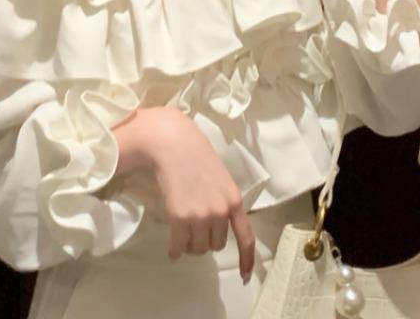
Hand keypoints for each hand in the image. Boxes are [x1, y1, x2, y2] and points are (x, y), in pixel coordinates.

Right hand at [118, 106, 255, 283]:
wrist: (174, 144)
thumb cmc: (198, 157)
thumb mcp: (221, 179)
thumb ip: (224, 202)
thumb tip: (220, 226)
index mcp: (234, 200)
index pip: (246, 236)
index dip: (246, 259)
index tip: (244, 275)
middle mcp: (220, 211)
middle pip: (216, 245)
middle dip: (206, 240)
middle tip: (196, 226)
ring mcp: (200, 215)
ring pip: (197, 248)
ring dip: (190, 243)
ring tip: (184, 228)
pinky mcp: (179, 217)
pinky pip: (179, 246)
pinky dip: (175, 250)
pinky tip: (173, 248)